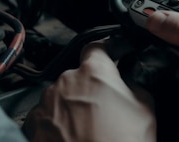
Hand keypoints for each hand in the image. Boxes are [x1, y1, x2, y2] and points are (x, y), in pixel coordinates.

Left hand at [22, 39, 155, 141]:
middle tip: (105, 110)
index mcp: (94, 72)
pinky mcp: (32, 125)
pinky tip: (73, 138)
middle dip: (90, 88)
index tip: (110, 56)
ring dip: (73, 107)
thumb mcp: (145, 109)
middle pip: (79, 76)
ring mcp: (46, 103)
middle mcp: (66, 81)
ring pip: (62, 97)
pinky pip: (46, 117)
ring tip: (89, 130)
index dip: (106, 51)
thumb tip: (129, 81)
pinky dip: (57, 125)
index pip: (97, 47)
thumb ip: (135, 85)